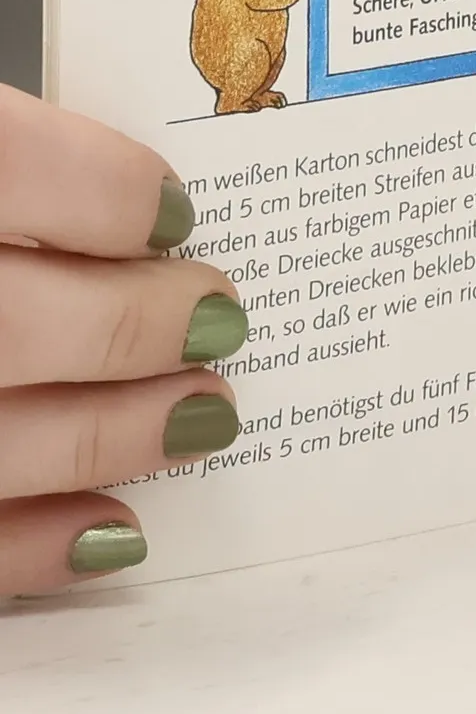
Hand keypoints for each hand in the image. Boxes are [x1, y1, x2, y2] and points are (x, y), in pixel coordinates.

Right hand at [0, 85, 241, 594]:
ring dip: (113, 436)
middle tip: (216, 314)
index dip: (108, 190)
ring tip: (202, 413)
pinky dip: (32, 550)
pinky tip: (112, 534)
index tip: (173, 211)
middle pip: (13, 319)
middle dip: (135, 323)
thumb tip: (148, 203)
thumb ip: (23, 163)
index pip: (12, 167)